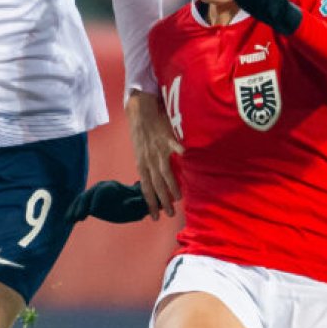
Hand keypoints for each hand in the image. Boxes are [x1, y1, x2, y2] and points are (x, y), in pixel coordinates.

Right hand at [66, 180, 149, 223]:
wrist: (133, 202)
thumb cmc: (139, 203)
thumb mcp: (141, 204)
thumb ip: (138, 202)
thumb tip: (128, 203)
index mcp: (113, 187)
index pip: (101, 190)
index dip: (96, 199)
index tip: (93, 211)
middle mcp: (101, 188)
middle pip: (89, 194)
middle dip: (82, 205)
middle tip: (78, 216)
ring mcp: (94, 195)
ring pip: (82, 199)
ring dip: (75, 209)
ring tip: (69, 220)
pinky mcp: (90, 203)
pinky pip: (80, 206)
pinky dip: (73, 212)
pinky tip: (68, 221)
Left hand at [126, 90, 182, 218]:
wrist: (140, 111)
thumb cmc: (142, 132)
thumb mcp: (140, 152)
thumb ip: (147, 165)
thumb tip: (154, 180)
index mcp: (142, 164)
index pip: (145, 188)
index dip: (150, 203)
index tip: (155, 217)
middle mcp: (149, 159)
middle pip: (156, 185)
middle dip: (163, 201)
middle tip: (170, 213)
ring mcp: (158, 150)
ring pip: (165, 172)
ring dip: (172, 186)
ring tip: (179, 198)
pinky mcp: (166, 138)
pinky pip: (174, 145)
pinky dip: (180, 150)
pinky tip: (186, 155)